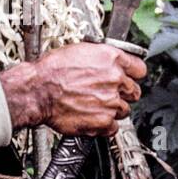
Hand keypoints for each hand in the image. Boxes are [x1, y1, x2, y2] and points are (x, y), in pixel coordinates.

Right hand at [0, 43, 146, 138]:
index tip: (128, 78)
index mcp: (111, 58)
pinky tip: (92, 117)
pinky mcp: (103, 122)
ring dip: (112, 110)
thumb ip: (102, 59)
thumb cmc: (51, 71)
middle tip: (107, 94)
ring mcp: (111, 102)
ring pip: (124, 110)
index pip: (140, 69)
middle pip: (134, 92)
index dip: (133, 75)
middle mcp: (115, 80)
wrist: (37, 91)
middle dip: (122, 94)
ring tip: (94, 106)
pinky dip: (104, 126)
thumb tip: (109, 64)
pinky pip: (113, 127)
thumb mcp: (80, 52)